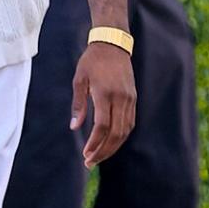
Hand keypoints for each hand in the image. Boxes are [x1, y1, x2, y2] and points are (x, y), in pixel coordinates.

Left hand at [71, 43, 136, 167]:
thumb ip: (78, 105)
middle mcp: (121, 98)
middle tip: (90, 162)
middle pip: (116, 133)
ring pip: (125, 131)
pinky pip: (130, 123)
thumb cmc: (92, 61)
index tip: (86, 154)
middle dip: (103, 151)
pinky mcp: (133, 99)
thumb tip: (75, 128)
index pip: (102, 126)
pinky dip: (121, 137)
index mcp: (105, 93)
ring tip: (99, 157)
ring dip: (113, 147)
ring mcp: (130, 99)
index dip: (95, 143)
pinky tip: (110, 144)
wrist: (113, 44)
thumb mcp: (79, 80)